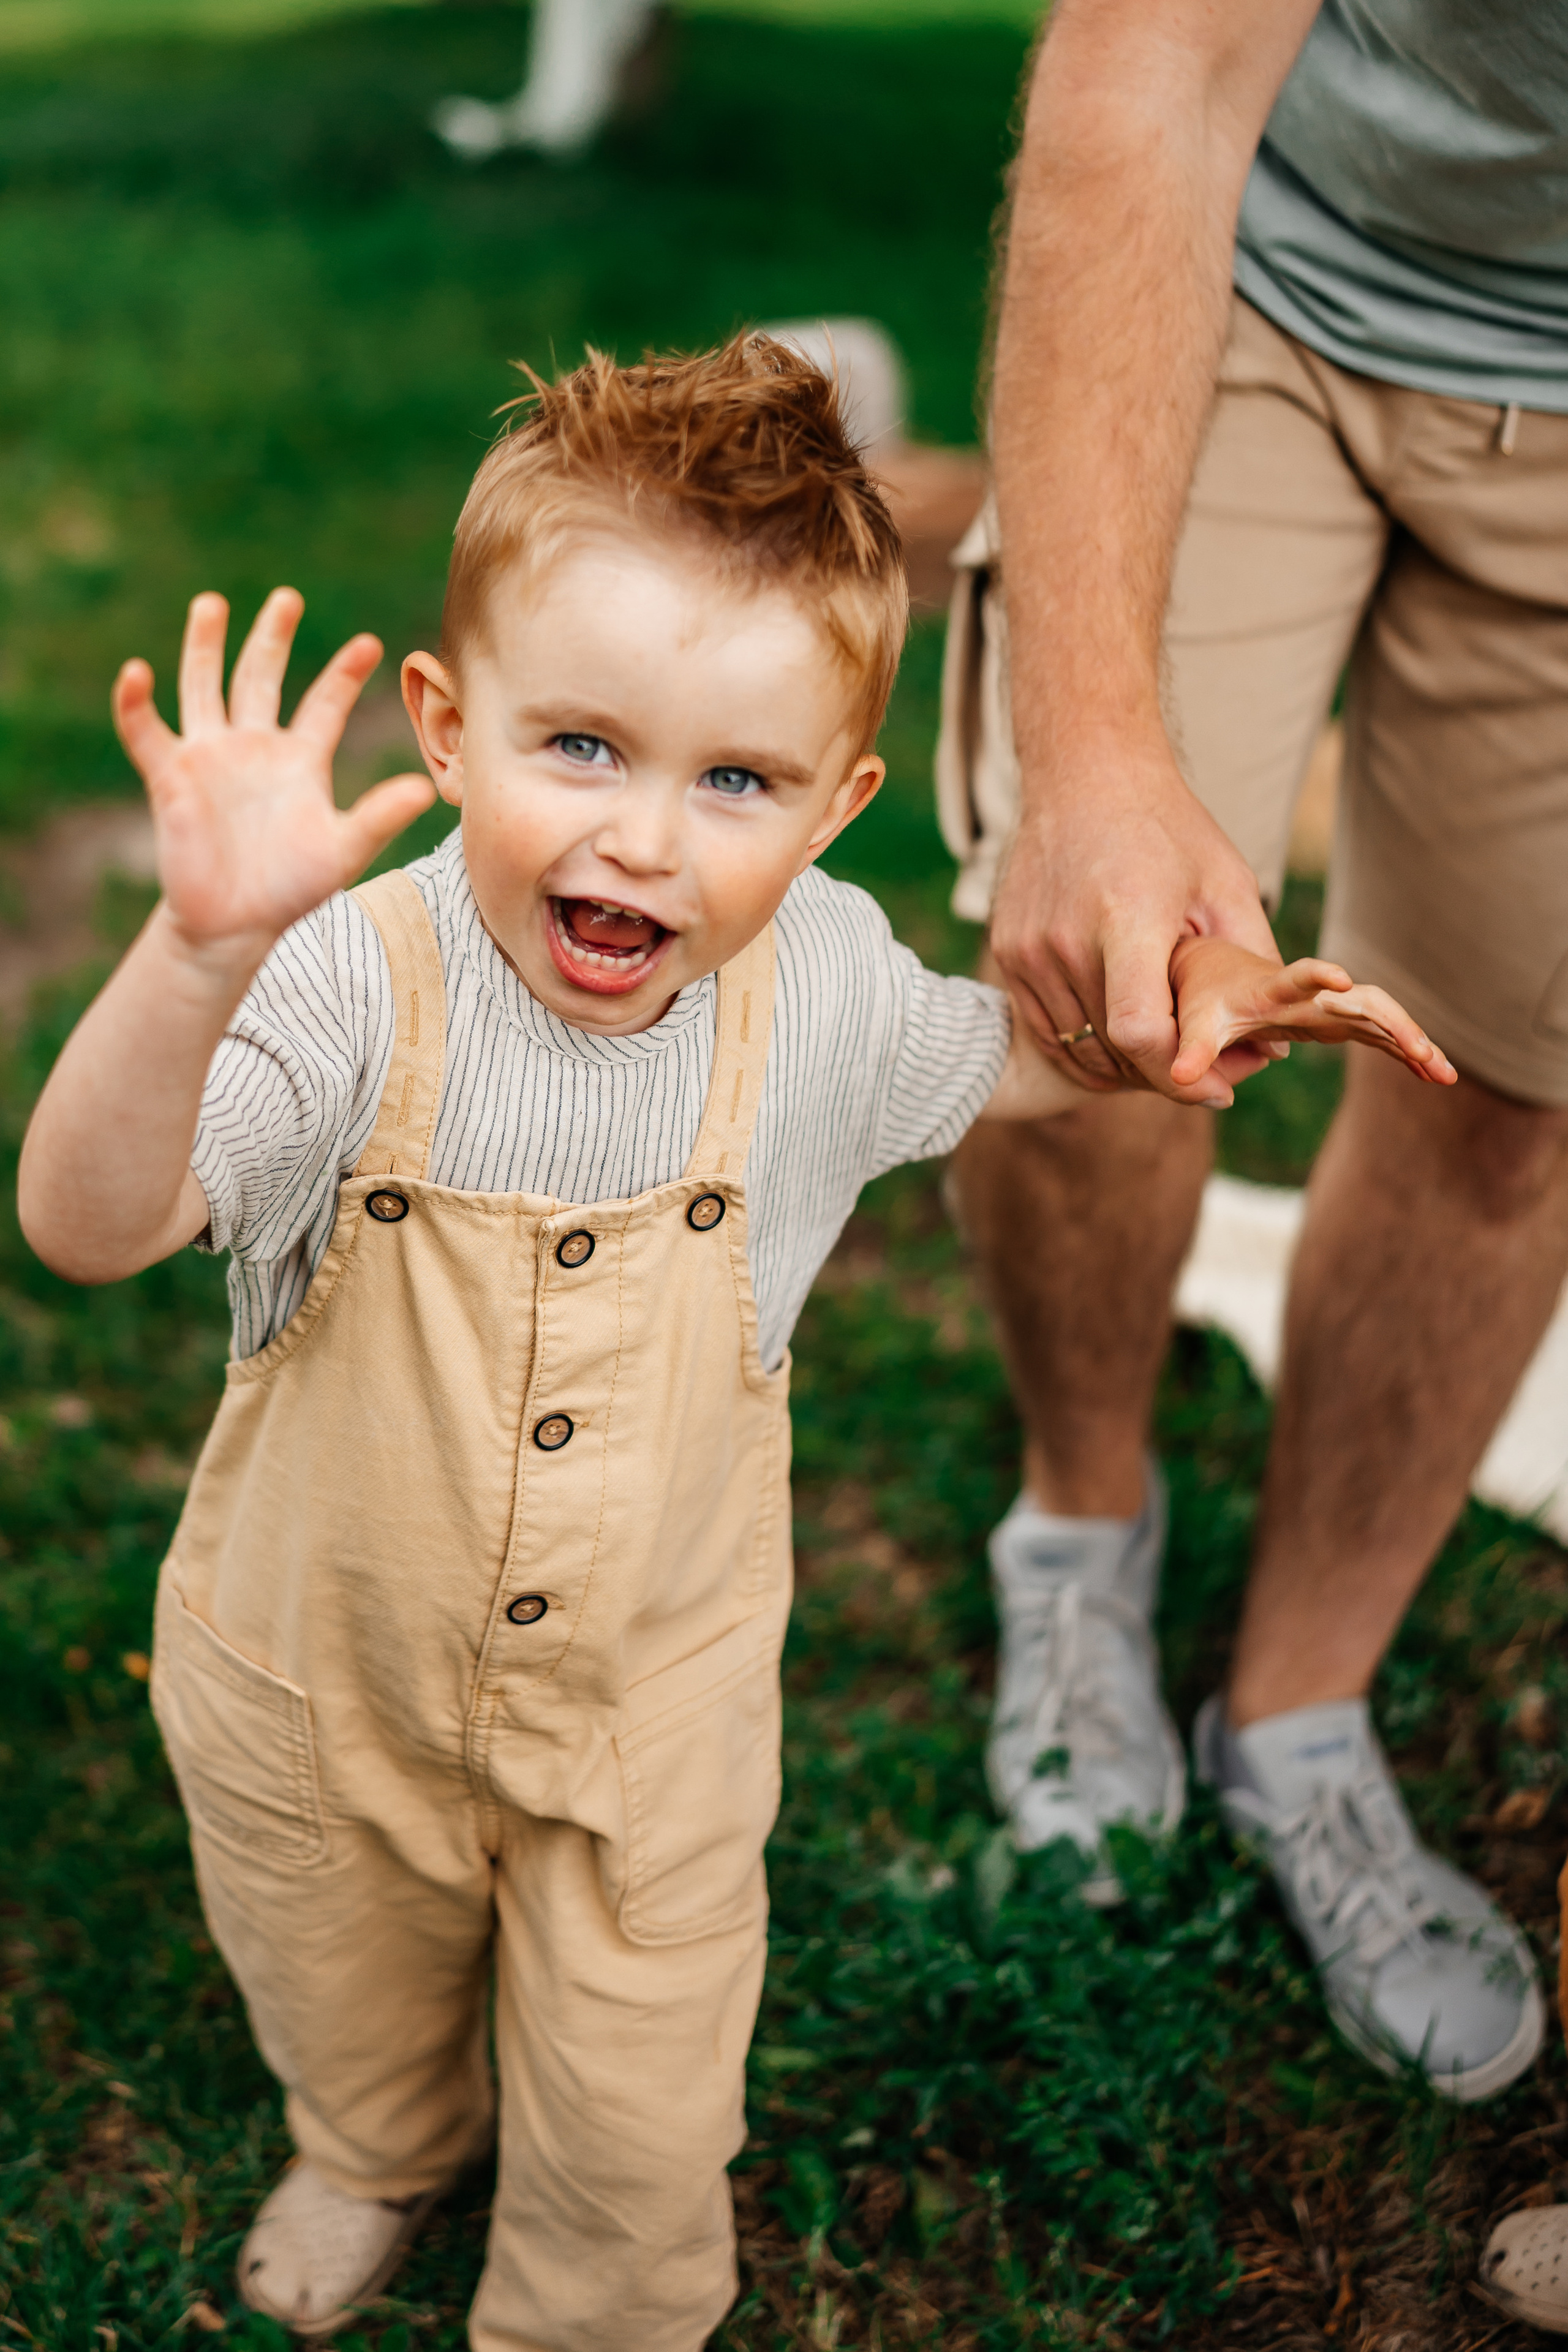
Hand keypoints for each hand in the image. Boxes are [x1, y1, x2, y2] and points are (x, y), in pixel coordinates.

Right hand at [113, 588, 434, 969]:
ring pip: (204, 687)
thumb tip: (427, 788)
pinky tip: (137, 671)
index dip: (345, 674)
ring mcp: (210, 757)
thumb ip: (380, 816)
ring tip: (211, 602)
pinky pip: (146, 731)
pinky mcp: (170, 777)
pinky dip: (136, 702)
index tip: (369, 645)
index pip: (325, 703)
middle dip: (272, 638)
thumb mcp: (344, 850)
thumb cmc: (291, 890)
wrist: (235, 926)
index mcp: (301, 759)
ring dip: (205, 646)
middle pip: (261, 677)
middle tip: (287, 598)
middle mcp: (255, 747)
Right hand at [989, 737, 1282, 1102]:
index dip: (1177, 1073)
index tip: (1215, 1089)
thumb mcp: (1227, 885)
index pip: (1138, 1028)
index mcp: (1127, 917)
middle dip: (1163, 1077)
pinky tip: (1120, 1046)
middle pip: (1112, 1049)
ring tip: (1165, 1061)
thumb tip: (1276, 1046)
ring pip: (1077, 1049)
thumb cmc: (1168, 830)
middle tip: (1203, 1076)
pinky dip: (1084, 1050)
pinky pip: (1046, 1031)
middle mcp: (1067, 938)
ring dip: (1123, 1071)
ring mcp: (1029, 948)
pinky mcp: (1008, 953)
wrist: (1085, 776)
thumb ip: (1252, 963)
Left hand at [1168, 937, 1457, 1103]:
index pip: (1301, 979)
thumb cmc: (1204, 1000)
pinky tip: (1436, 1075)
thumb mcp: (1195, 1024)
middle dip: (1393, 1024)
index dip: (1319, 976)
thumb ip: (1190, 1049)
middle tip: (1422, 1053)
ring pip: (1382, 1018)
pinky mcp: (1339, 1021)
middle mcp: (1314, 994)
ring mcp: (1332, 1006)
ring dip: (1412, 1041)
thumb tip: (1180, 1080)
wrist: (1213, 973)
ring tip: (1445, 1074)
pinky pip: (1380, 1035)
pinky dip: (1405, 1051)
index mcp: (1276, 989)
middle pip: (1363, 1002)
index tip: (1342, 979)